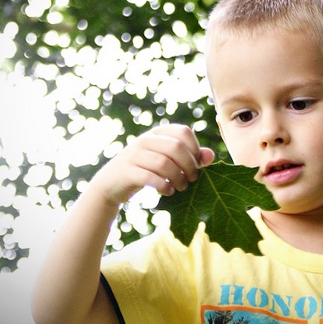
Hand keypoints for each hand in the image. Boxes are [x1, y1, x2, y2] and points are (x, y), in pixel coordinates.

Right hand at [90, 124, 214, 204]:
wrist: (111, 184)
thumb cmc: (146, 171)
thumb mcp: (167, 161)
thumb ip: (190, 157)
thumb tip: (211, 156)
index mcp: (157, 133)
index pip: (183, 131)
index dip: (195, 148)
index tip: (197, 165)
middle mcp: (145, 140)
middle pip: (176, 147)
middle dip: (189, 165)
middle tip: (193, 179)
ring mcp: (134, 154)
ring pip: (164, 163)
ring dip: (178, 178)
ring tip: (181, 187)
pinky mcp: (127, 171)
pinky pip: (151, 177)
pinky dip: (164, 186)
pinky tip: (168, 191)